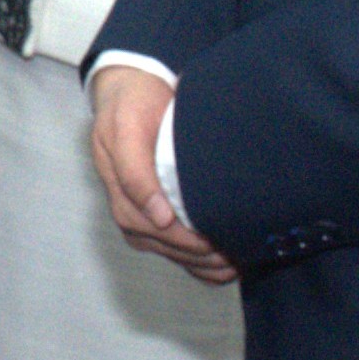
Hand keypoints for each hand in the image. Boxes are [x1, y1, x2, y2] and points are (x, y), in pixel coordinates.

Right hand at [90, 64, 235, 283]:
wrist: (129, 92)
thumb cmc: (131, 106)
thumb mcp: (127, 127)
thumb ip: (135, 171)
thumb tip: (159, 216)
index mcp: (120, 188)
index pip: (153, 228)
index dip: (186, 241)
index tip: (217, 241)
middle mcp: (129, 207)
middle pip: (165, 245)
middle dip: (200, 256)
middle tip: (237, 254)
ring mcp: (141, 214)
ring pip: (171, 252)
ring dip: (203, 264)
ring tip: (237, 263)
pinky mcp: (155, 216)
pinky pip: (175, 250)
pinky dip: (200, 265)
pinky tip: (225, 267)